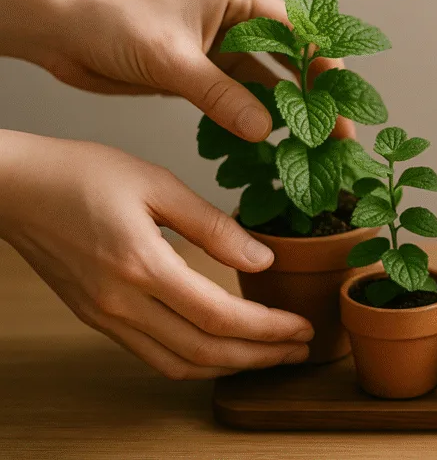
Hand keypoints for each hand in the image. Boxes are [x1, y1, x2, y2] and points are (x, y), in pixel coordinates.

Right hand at [0, 130, 313, 378]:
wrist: (14, 187)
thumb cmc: (82, 174)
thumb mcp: (157, 183)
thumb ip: (213, 225)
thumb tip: (263, 258)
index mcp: (141, 266)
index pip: (220, 317)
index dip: (269, 329)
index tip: (303, 326)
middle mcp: (122, 302)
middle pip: (205, 351)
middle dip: (261, 356)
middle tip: (301, 349)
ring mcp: (105, 316)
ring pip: (179, 364)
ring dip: (231, 367)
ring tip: (271, 354)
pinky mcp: (96, 317)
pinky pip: (153, 356)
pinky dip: (194, 362)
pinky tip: (221, 350)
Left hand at [17, 0, 353, 141]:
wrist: (62, 33)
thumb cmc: (112, 24)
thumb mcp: (171, 60)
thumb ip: (220, 95)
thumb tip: (266, 130)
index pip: (297, 28)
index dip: (324, 60)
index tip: (344, 93)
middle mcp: (235, 22)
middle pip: (290, 58)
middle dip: (317, 92)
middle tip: (341, 128)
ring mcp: (220, 50)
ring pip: (268, 81)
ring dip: (292, 109)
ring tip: (319, 141)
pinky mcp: (203, 75)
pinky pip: (241, 98)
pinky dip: (259, 117)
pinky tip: (278, 139)